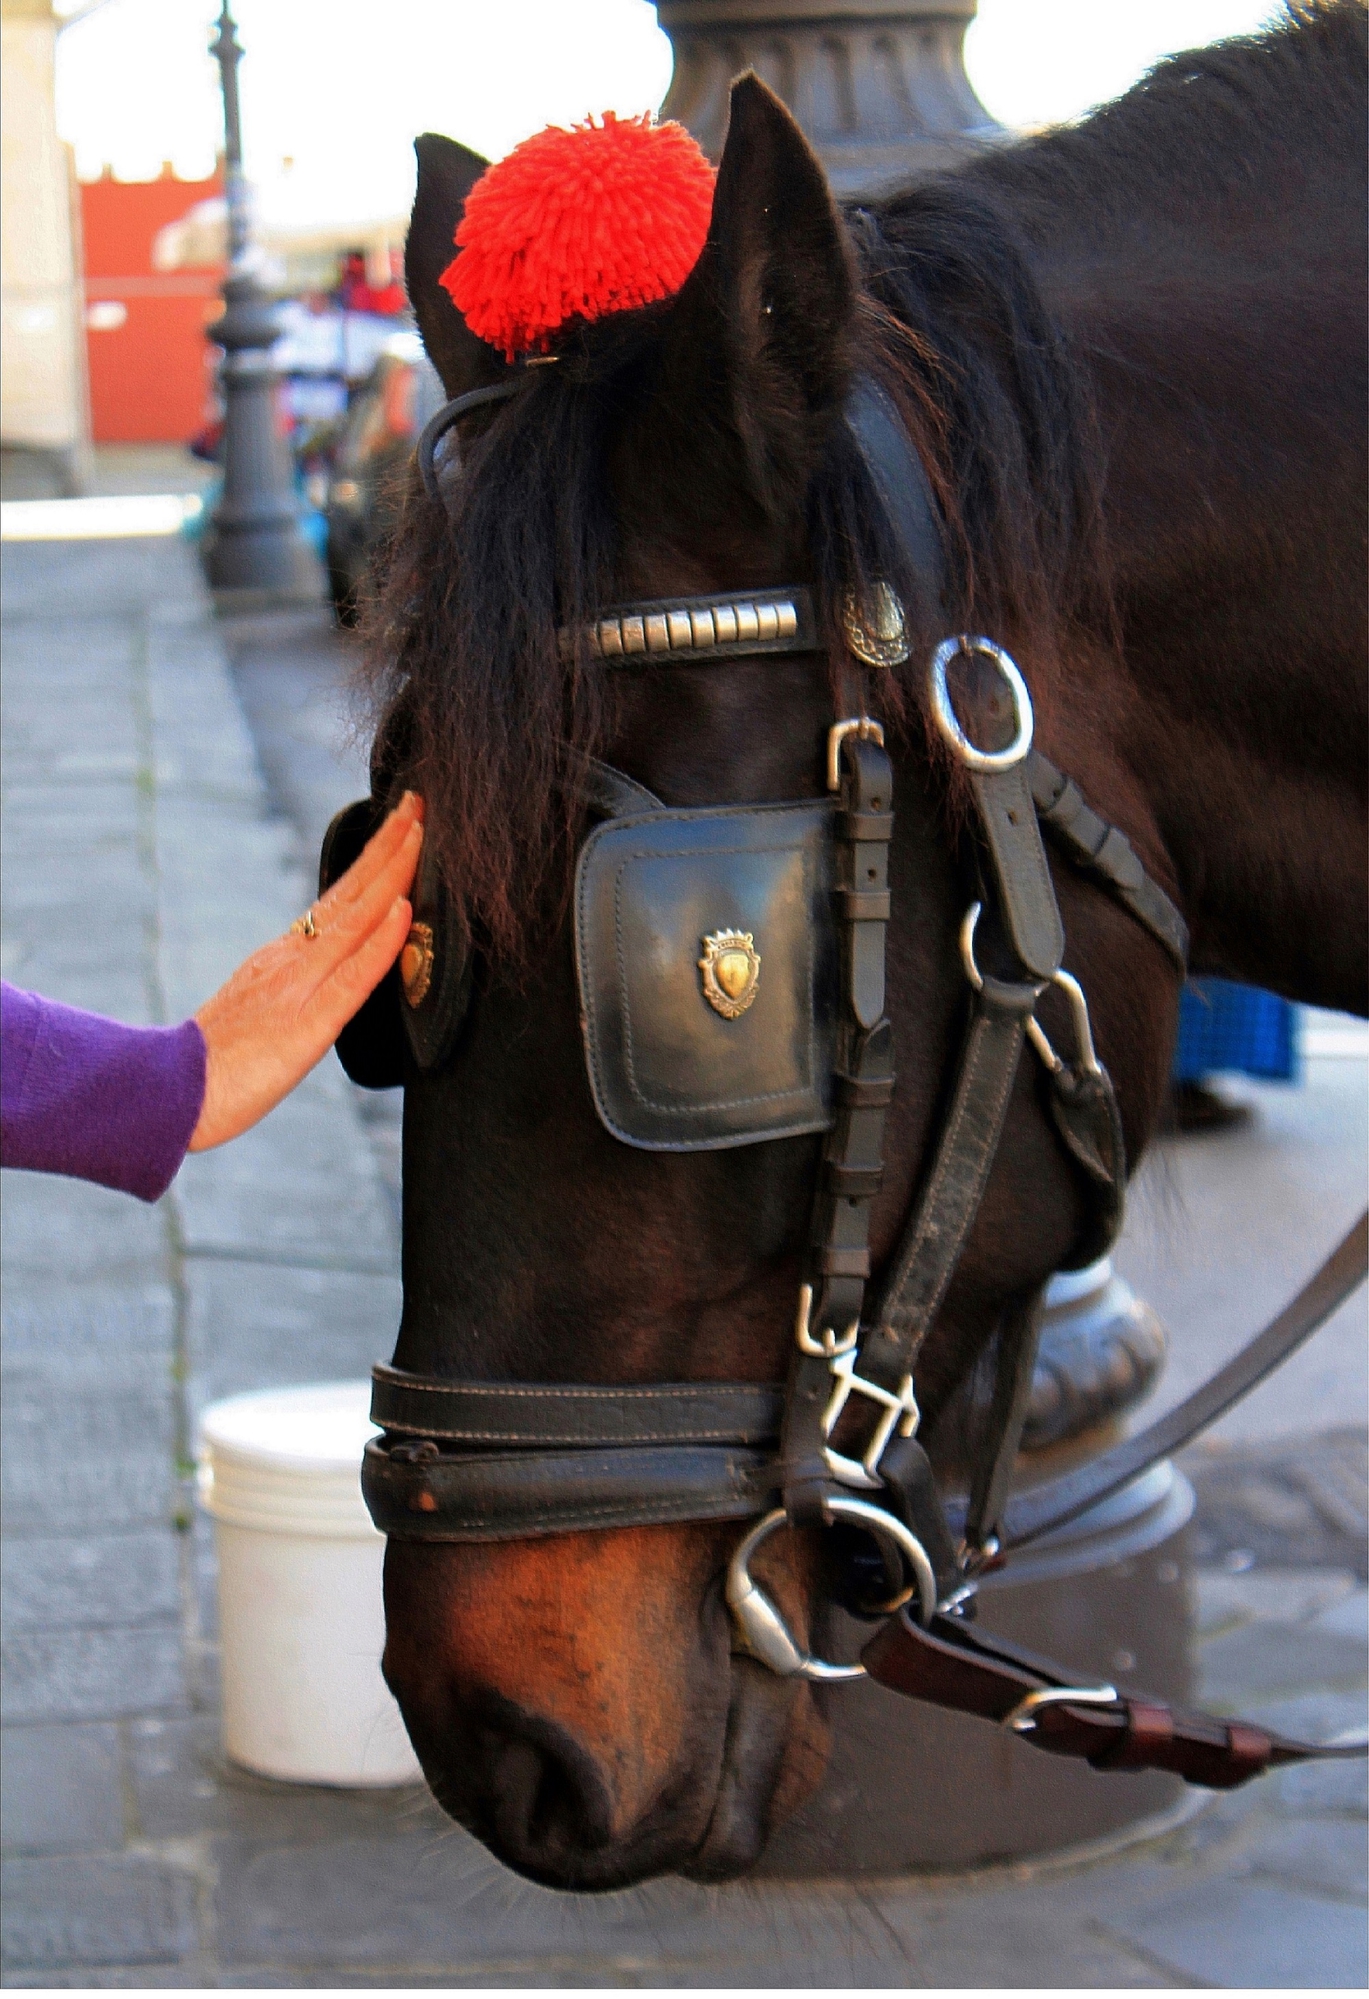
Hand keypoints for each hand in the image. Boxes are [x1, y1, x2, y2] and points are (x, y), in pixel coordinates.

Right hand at [188, 792, 422, 1151]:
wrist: (168, 1098)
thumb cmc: (216, 1070)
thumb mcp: (263, 1012)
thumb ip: (298, 988)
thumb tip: (338, 976)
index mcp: (284, 957)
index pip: (340, 898)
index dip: (376, 859)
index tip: (404, 822)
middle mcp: (292, 959)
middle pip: (351, 893)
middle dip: (391, 845)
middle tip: (421, 801)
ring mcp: (298, 987)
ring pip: (356, 920)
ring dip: (394, 874)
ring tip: (422, 833)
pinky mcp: (305, 1025)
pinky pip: (351, 977)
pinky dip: (381, 941)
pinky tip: (405, 911)